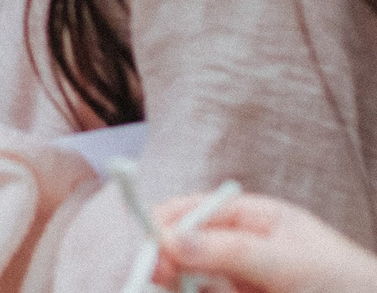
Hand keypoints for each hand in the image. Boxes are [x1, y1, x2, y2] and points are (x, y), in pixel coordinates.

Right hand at [153, 192, 376, 292]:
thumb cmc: (348, 285)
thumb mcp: (290, 264)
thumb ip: (230, 251)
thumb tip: (168, 238)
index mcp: (253, 218)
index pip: (194, 211)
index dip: (165, 223)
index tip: (147, 245)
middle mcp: (240, 249)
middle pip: (184, 249)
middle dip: (167, 262)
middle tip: (154, 277)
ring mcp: (241, 282)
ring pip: (192, 282)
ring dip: (180, 286)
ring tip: (172, 286)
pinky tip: (189, 292)